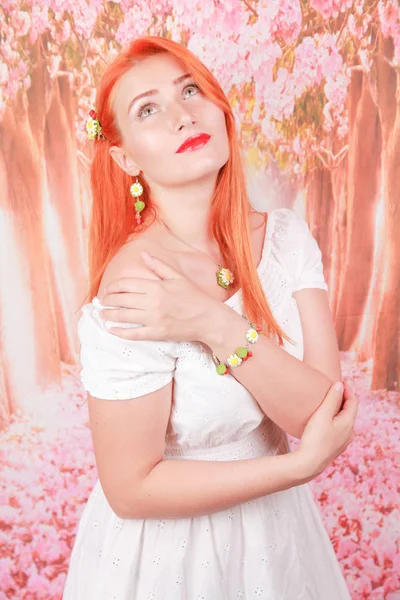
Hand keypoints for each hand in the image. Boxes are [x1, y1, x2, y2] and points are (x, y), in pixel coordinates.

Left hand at [98, 252, 221, 342]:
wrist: (208, 318)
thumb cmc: (194, 297)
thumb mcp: (178, 277)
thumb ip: (159, 266)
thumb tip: (143, 255)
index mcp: (157, 286)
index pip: (128, 284)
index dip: (114, 286)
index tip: (108, 289)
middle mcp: (153, 302)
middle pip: (122, 299)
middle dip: (108, 300)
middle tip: (102, 302)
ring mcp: (154, 319)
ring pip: (125, 316)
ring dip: (110, 315)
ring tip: (103, 314)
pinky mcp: (157, 333)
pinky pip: (134, 334)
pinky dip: (121, 332)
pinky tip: (112, 330)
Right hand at [296, 381, 358, 479]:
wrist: (308, 464)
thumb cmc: (315, 438)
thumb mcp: (323, 414)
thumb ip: (332, 398)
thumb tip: (340, 384)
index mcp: (348, 423)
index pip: (353, 401)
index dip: (348, 389)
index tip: (340, 381)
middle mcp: (349, 432)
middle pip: (350, 411)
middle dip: (344, 398)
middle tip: (334, 389)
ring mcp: (343, 441)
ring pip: (345, 420)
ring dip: (340, 409)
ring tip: (329, 402)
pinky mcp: (335, 447)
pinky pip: (340, 428)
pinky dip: (336, 419)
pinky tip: (326, 420)